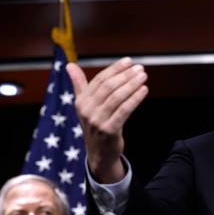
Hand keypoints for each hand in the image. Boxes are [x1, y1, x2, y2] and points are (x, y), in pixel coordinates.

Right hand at [66, 57, 147, 182]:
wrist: (99, 153)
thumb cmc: (95, 125)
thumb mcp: (84, 105)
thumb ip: (79, 84)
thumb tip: (70, 65)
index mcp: (81, 101)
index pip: (99, 80)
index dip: (115, 69)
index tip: (129, 61)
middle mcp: (87, 110)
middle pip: (108, 87)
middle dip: (125, 75)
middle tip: (140, 68)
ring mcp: (97, 121)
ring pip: (117, 97)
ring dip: (132, 85)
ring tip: (143, 77)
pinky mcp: (109, 130)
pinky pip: (124, 111)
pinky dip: (135, 99)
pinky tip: (144, 90)